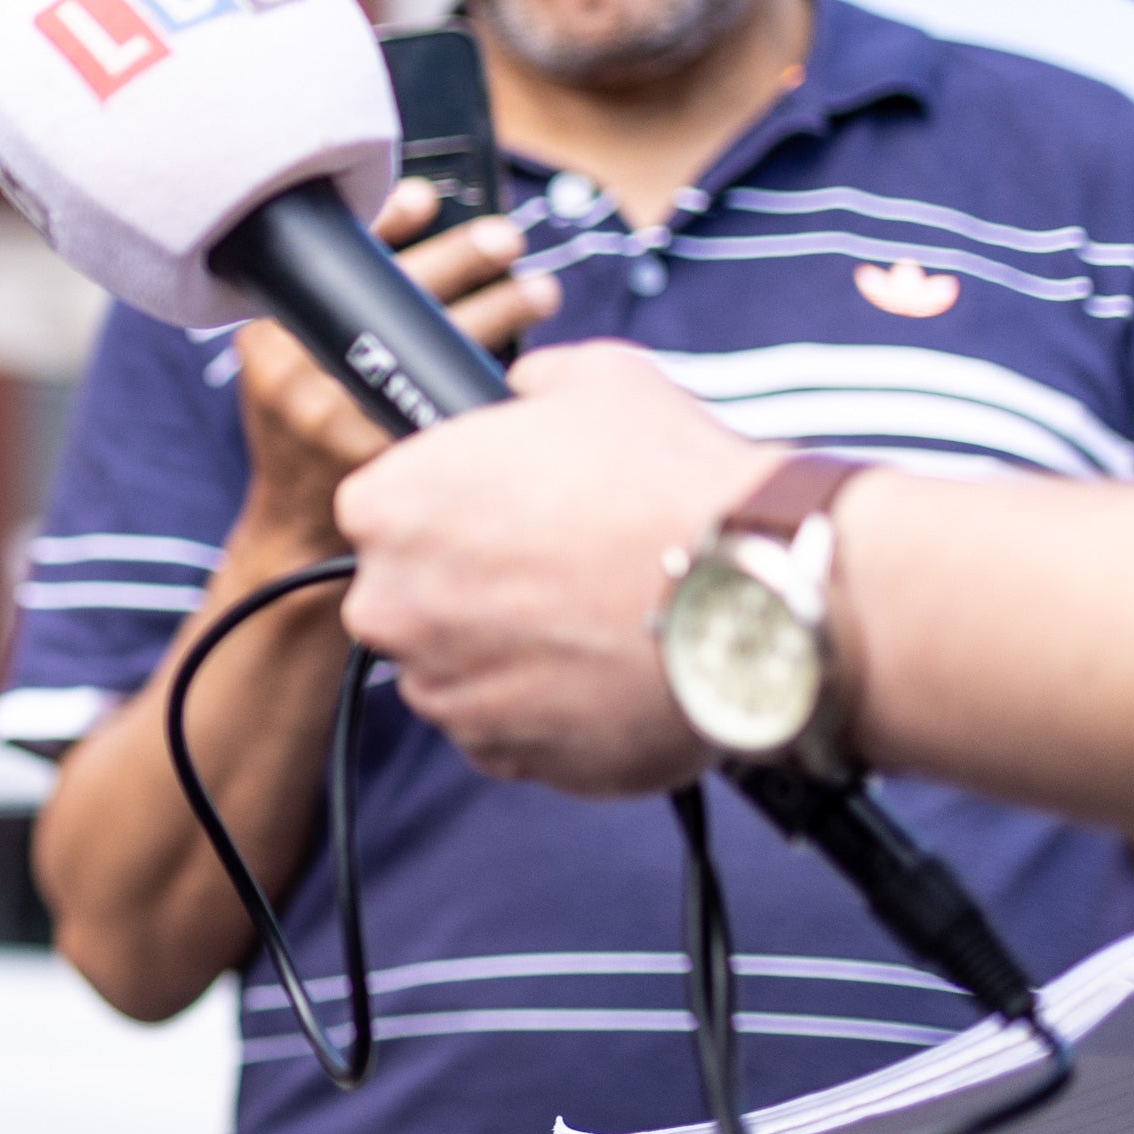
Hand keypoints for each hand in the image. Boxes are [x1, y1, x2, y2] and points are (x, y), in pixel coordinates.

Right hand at [227, 177, 552, 559]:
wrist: (294, 527)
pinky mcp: (385, 456)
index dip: (385, 224)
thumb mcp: (283, 365)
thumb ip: (325, 314)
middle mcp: (299, 374)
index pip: (331, 263)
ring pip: (434, 346)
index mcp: (272, 339)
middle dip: (460, 258)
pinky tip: (530, 365)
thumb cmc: (305, 428)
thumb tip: (421, 232)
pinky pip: (449, 399)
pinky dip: (492, 374)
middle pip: (392, 296)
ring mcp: (341, 419)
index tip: (429, 197)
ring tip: (540, 290)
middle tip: (506, 238)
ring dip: (500, 310)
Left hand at [333, 341, 768, 795]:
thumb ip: (533, 385)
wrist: (753, 593)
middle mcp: (392, 605)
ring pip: (452, 669)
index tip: (498, 516)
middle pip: (407, 596)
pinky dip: (543, 711)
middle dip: (465, 588)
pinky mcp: (500, 754)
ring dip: (503, 653)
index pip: (380, 511)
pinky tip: (603, 674)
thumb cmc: (671, 482)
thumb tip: (527, 387)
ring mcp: (442, 688)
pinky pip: (502, 732)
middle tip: (552, 570)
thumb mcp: (598, 380)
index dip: (446, 511)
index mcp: (390, 506)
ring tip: (591, 623)